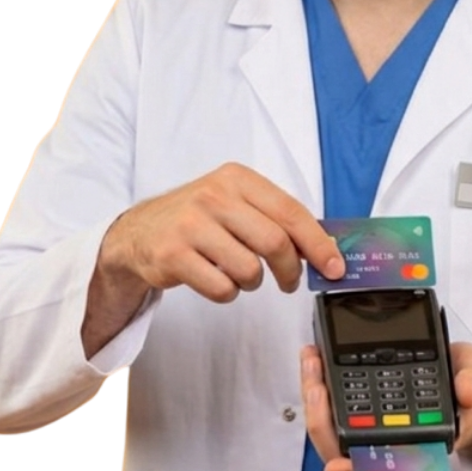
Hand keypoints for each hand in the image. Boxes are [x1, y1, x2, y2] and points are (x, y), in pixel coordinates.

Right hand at [82, 164, 343, 357]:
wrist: (136, 233)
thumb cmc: (198, 219)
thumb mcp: (235, 204)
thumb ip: (276, 219)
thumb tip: (326, 248)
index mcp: (237, 178)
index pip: (290, 211)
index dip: (318, 243)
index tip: (335, 267)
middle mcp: (214, 196)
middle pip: (274, 242)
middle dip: (290, 270)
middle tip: (290, 282)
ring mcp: (191, 225)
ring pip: (249, 270)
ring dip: (251, 282)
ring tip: (238, 274)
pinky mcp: (172, 255)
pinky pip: (221, 288)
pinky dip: (226, 292)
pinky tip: (214, 279)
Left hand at [300, 340, 471, 470]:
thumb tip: (467, 393)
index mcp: (422, 445)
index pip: (385, 468)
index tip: (338, 465)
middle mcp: (394, 443)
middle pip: (346, 450)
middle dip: (323, 421)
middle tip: (316, 385)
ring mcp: (377, 428)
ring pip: (334, 432)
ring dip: (316, 401)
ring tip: (311, 361)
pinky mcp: (367, 412)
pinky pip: (337, 410)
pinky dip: (322, 389)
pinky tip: (316, 362)